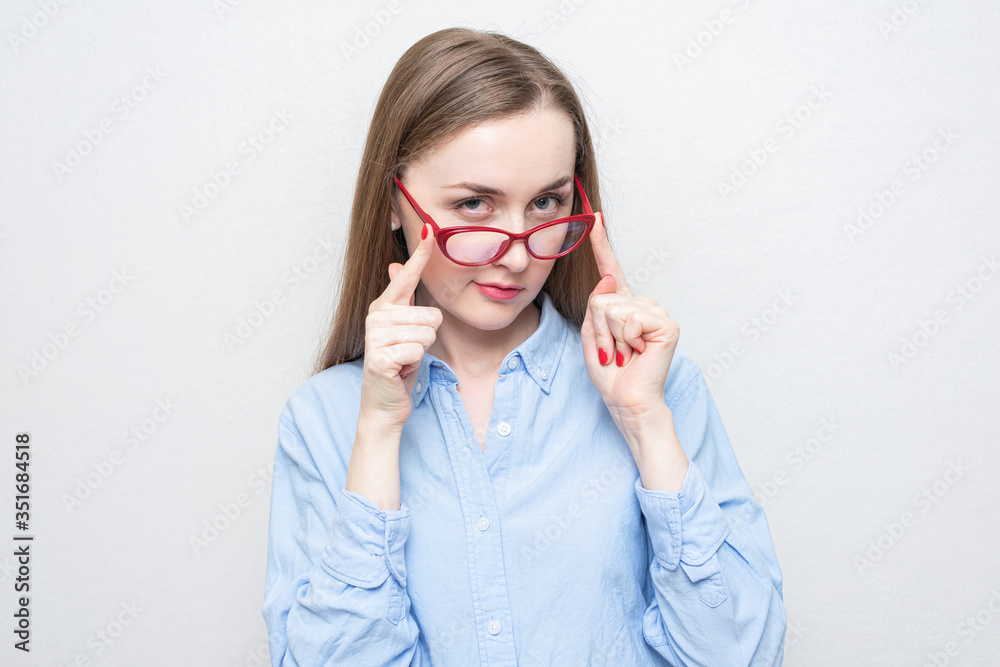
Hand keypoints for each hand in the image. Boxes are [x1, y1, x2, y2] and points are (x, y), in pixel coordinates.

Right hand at [359, 223, 442, 427]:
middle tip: (409, 351)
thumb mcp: (404, 330)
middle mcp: (376, 316)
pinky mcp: (380, 357)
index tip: (430, 228)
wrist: (384, 403)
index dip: (420, 253)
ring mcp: (376, 336)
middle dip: (428, 337)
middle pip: (431, 315)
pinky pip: (418, 350)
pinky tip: (401, 370)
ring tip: (405, 360)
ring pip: (427, 333)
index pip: (407, 276)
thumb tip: (397, 266)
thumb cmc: (398, 366)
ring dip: (422, 351)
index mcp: (384, 306)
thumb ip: (402, 300)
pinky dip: (415, 364)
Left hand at [581, 212, 680, 422]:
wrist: (626, 400)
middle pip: (602, 297)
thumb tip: (609, 280)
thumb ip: (595, 306)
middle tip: (612, 352)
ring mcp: (656, 313)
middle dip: (598, 329)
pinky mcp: (666, 325)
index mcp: (623, 306)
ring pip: (613, 307)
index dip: (602, 244)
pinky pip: (629, 318)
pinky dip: (625, 339)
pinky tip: (637, 352)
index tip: (595, 217)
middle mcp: (642, 305)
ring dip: (610, 337)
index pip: (611, 270)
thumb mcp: (591, 336)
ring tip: (623, 354)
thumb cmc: (609, 373)